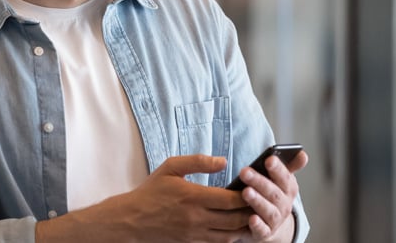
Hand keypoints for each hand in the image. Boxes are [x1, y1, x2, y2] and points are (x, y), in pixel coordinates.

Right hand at [37, 154, 253, 242]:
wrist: (133, 219)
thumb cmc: (152, 190)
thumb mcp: (171, 167)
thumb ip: (198, 161)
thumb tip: (223, 161)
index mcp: (193, 197)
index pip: (229, 199)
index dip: (246, 194)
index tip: (254, 185)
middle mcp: (197, 218)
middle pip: (235, 219)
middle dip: (251, 210)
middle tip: (262, 201)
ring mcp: (196, 234)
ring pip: (231, 234)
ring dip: (246, 226)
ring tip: (255, 215)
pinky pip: (220, 242)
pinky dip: (233, 236)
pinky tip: (238, 228)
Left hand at [236, 150, 307, 241]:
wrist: (273, 223)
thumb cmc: (272, 193)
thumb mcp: (280, 179)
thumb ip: (289, 165)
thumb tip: (302, 153)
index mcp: (288, 189)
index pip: (284, 177)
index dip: (277, 169)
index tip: (268, 159)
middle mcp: (284, 204)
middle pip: (273, 192)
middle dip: (259, 182)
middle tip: (244, 171)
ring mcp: (275, 219)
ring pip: (267, 210)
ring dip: (257, 201)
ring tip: (246, 192)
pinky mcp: (265, 232)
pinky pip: (262, 229)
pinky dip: (258, 225)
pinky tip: (251, 219)